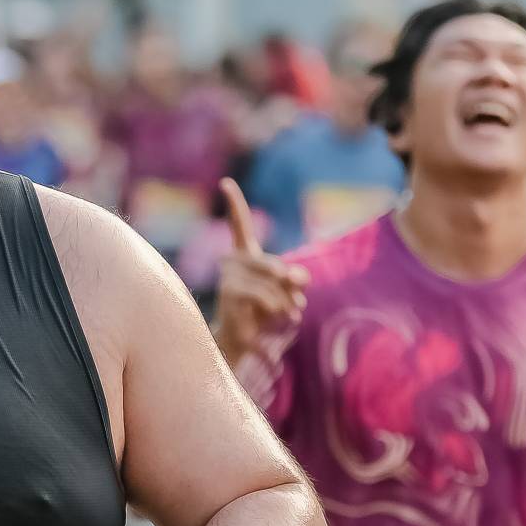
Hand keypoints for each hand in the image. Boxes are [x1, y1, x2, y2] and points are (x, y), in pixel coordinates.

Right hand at [210, 180, 306, 366]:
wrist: (240, 343)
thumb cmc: (263, 313)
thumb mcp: (284, 291)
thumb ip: (294, 278)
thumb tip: (299, 277)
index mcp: (243, 255)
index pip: (239, 225)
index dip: (234, 203)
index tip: (225, 182)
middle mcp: (231, 263)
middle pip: (275, 266)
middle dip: (291, 285)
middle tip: (299, 304)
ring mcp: (228, 280)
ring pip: (273, 286)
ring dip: (287, 305)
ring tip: (289, 318)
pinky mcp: (230, 298)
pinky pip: (265, 299)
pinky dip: (278, 312)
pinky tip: (278, 323)